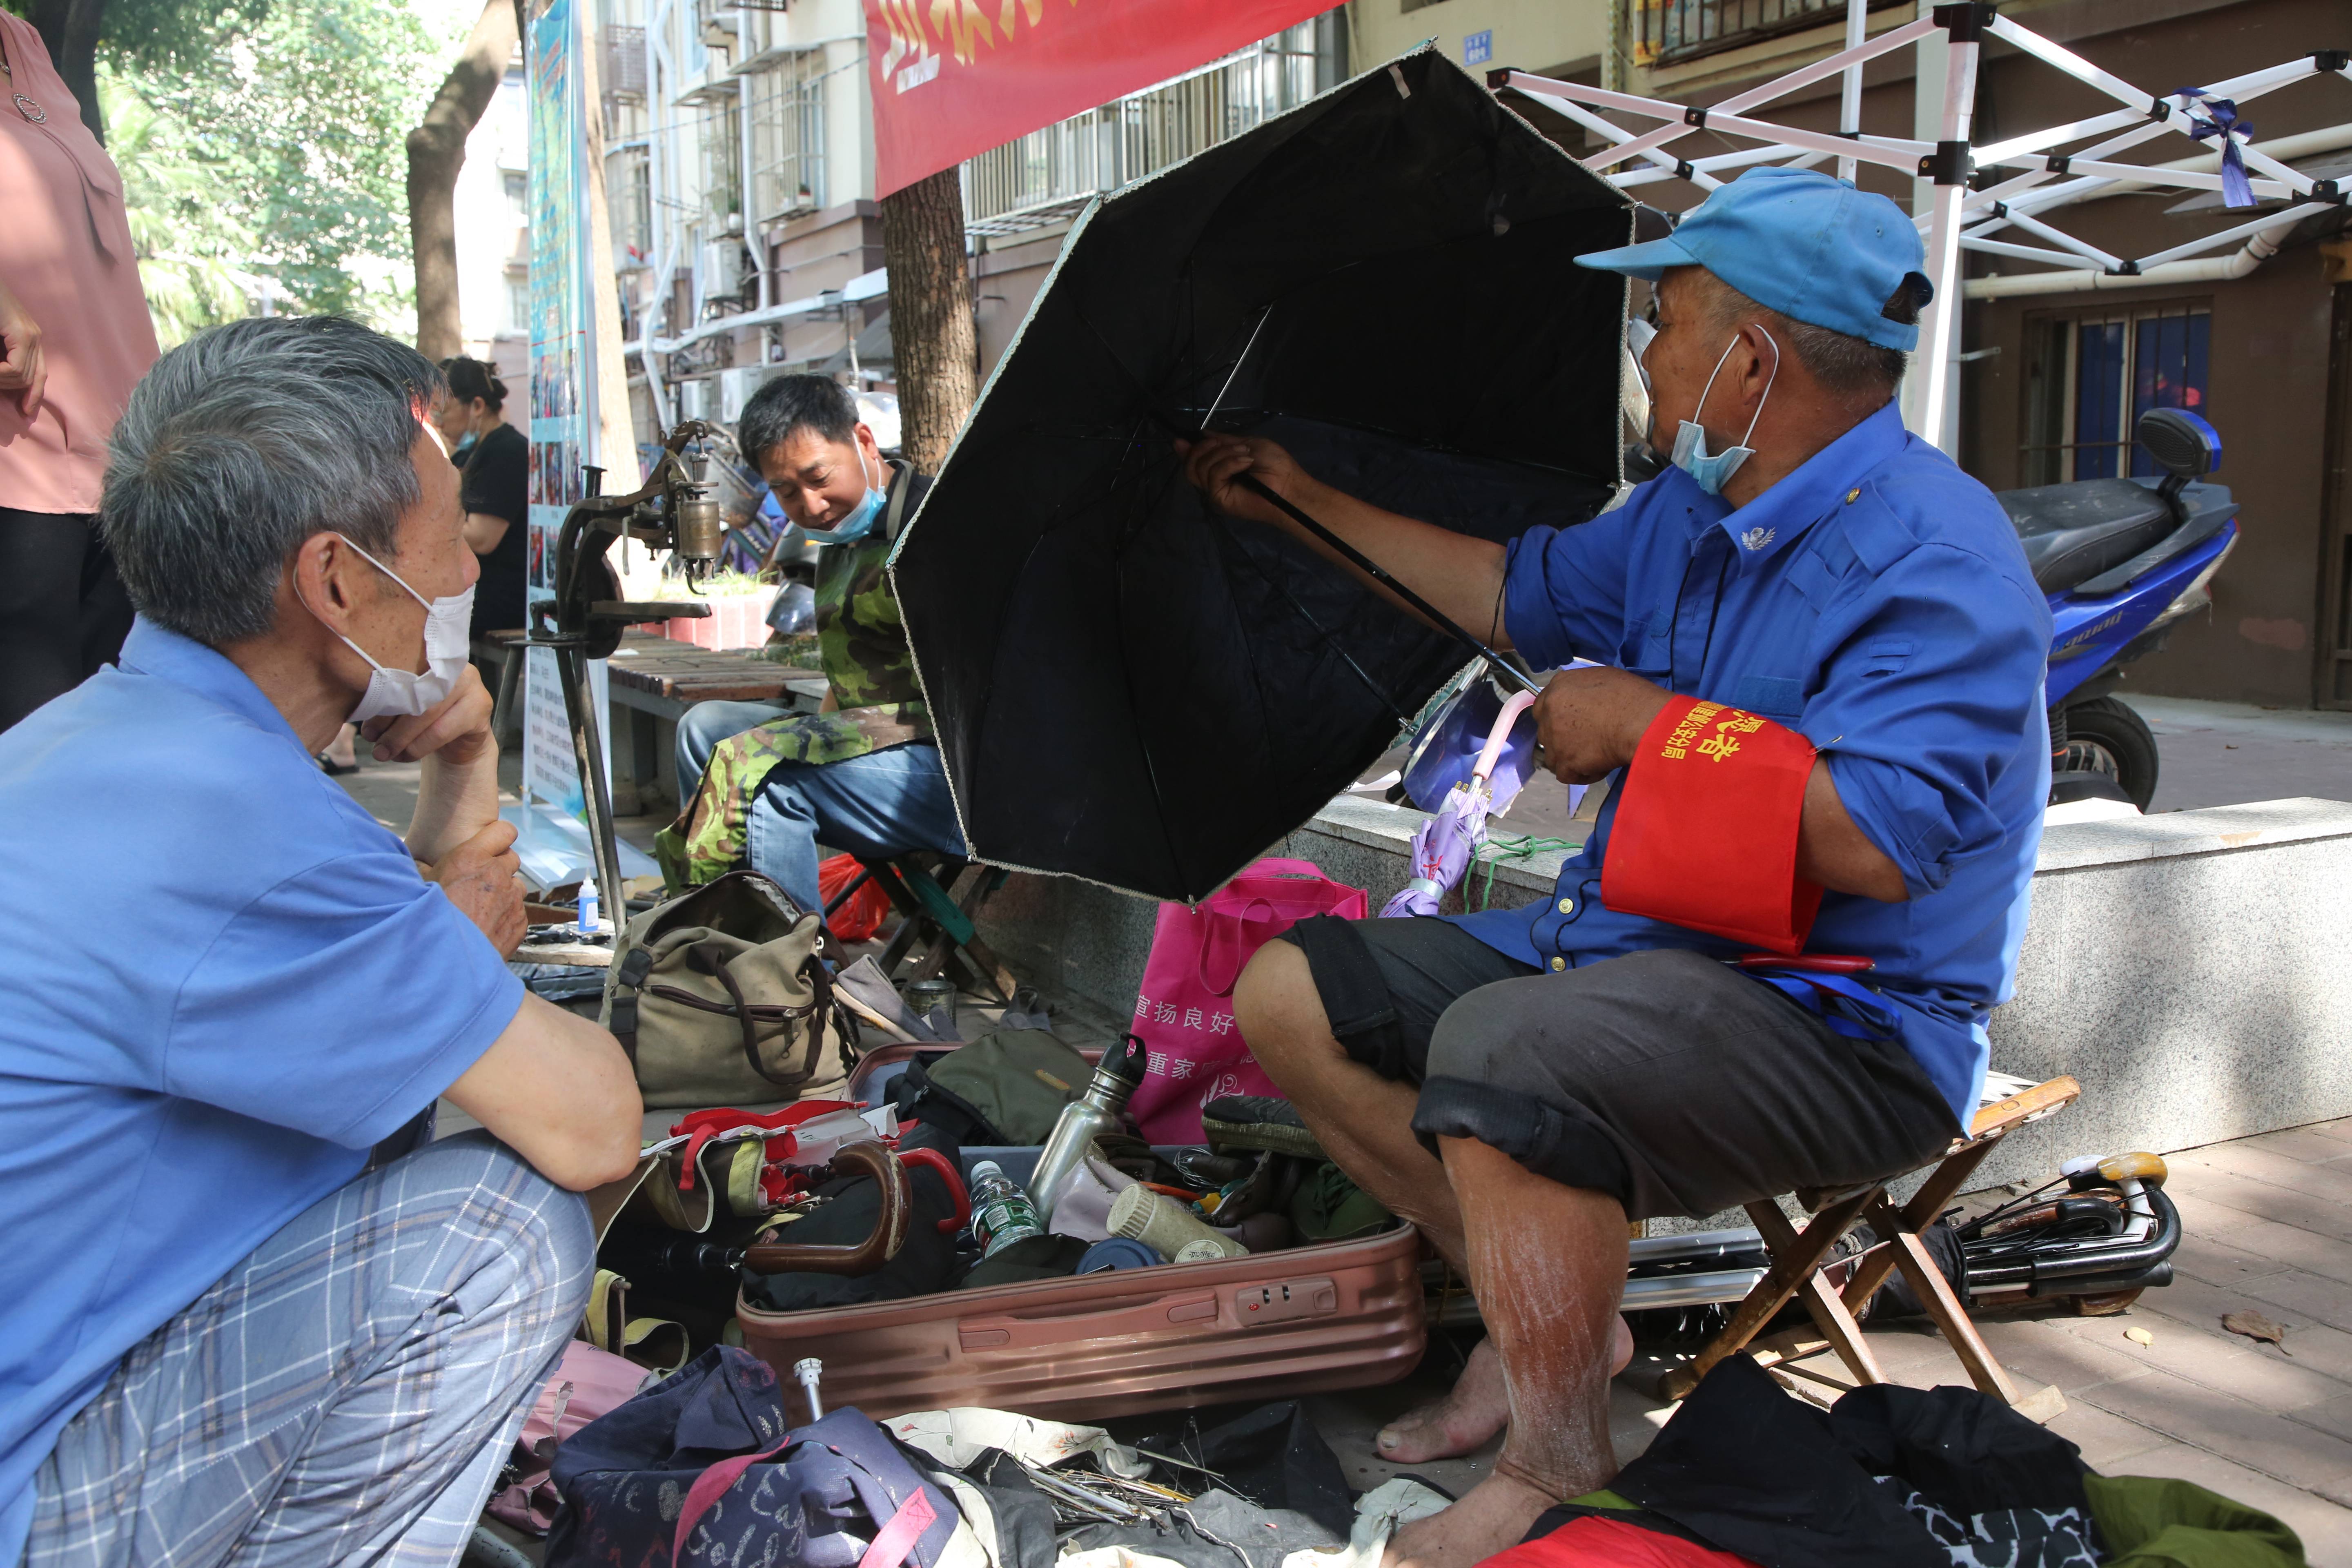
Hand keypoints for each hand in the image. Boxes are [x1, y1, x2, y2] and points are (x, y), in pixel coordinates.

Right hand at [0, 279, 44, 421]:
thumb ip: (3, 358)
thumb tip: (5, 381)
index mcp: (29, 337)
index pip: (39, 374)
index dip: (33, 396)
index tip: (24, 412)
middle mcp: (34, 336)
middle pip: (33, 378)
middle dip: (15, 392)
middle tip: (1, 394)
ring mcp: (30, 333)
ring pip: (22, 375)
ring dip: (1, 382)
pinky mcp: (21, 332)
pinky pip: (15, 368)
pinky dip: (0, 375)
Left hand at [362, 663, 494, 765]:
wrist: (461, 737)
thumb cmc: (426, 716)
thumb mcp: (404, 704)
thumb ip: (388, 702)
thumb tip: (362, 719)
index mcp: (428, 656)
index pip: (401, 674)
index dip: (381, 701)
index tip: (366, 729)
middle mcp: (452, 666)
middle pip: (415, 696)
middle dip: (391, 727)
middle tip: (376, 748)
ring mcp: (471, 684)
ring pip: (428, 714)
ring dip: (403, 739)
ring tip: (385, 754)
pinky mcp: (480, 706)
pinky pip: (443, 731)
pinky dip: (419, 747)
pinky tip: (406, 755)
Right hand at [424, 818, 526, 956]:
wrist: (444, 961)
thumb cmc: (429, 921)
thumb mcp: (419, 886)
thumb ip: (425, 868)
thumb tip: (418, 863)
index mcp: (471, 858)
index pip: (503, 831)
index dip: (498, 837)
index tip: (492, 845)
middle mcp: (496, 874)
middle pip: (510, 859)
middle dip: (498, 867)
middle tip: (478, 883)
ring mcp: (512, 898)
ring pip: (515, 886)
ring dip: (502, 893)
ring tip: (481, 908)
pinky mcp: (520, 921)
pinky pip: (517, 911)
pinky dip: (506, 915)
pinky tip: (486, 926)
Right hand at [1175, 433, 1308, 526]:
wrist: (1288, 484)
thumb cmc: (1274, 465)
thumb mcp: (1247, 444)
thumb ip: (1224, 441)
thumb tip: (1203, 433)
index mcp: (1220, 468)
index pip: (1194, 461)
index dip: (1185, 450)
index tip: (1180, 440)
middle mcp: (1214, 481)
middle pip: (1190, 465)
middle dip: (1203, 448)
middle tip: (1222, 442)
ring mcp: (1216, 491)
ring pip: (1200, 467)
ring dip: (1223, 453)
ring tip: (1245, 454)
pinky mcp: (1219, 499)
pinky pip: (1213, 475)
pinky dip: (1229, 463)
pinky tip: (1246, 462)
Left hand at [1532, 667, 1673, 784]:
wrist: (1641, 721)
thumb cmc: (1632, 697)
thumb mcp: (1603, 679)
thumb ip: (1582, 691)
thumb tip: (1582, 702)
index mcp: (1559, 687)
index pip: (1543, 706)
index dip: (1556, 719)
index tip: (1571, 726)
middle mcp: (1549, 711)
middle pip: (1546, 732)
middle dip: (1563, 739)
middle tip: (1586, 742)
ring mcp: (1554, 738)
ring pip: (1554, 756)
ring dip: (1572, 759)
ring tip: (1597, 756)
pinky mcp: (1564, 762)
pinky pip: (1566, 775)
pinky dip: (1583, 774)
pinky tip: (1602, 766)